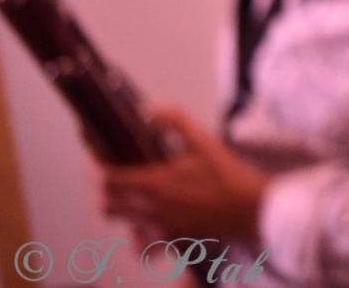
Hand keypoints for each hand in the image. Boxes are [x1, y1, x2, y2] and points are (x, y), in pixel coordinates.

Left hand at [99, 104, 266, 242]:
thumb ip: (176, 120)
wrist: (252, 209)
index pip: (108, 179)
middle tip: (110, 175)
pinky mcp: (172, 238)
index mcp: (156, 182)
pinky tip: (149, 218)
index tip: (96, 158)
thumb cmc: (229, 176)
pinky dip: (138, 229)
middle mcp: (151, 208)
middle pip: (107, 204)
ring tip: (128, 194)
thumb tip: (151, 108)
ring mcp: (160, 226)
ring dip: (118, 207)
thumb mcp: (205, 141)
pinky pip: (142, 239)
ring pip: (121, 222)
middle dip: (103, 189)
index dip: (96, 168)